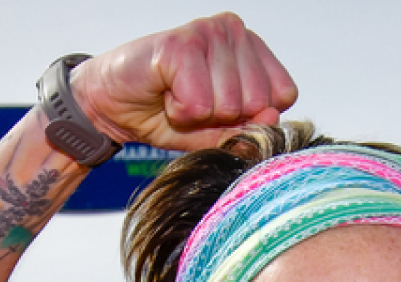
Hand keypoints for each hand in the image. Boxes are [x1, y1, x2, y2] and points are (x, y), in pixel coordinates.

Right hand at [70, 16, 297, 151]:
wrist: (116, 106)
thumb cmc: (171, 114)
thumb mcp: (220, 131)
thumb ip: (251, 128)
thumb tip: (271, 116)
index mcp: (253, 48)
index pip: (283, 95)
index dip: (251, 117)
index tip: (220, 109)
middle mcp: (235, 30)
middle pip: (258, 102)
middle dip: (224, 118)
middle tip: (195, 104)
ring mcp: (209, 32)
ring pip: (230, 104)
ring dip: (199, 115)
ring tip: (179, 97)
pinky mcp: (182, 43)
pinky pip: (200, 103)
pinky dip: (181, 112)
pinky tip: (167, 94)